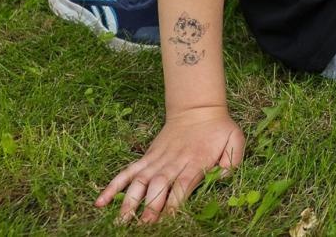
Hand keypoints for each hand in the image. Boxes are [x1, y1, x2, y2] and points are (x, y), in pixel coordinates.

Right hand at [96, 106, 244, 223]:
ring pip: (140, 181)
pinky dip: (113, 185)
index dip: (174, 203)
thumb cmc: (219, 130)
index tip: (167, 219)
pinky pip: (128, 171)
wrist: (198, 109)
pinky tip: (101, 201)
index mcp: (195, 161)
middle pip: (159, 185)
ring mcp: (157, 160)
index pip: (182, 185)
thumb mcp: (235, 141)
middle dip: (150, 206)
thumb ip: (232, 162)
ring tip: (120, 221)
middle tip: (143, 225)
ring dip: (129, 201)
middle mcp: (173, 162)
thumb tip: (220, 178)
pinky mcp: (147, 158)